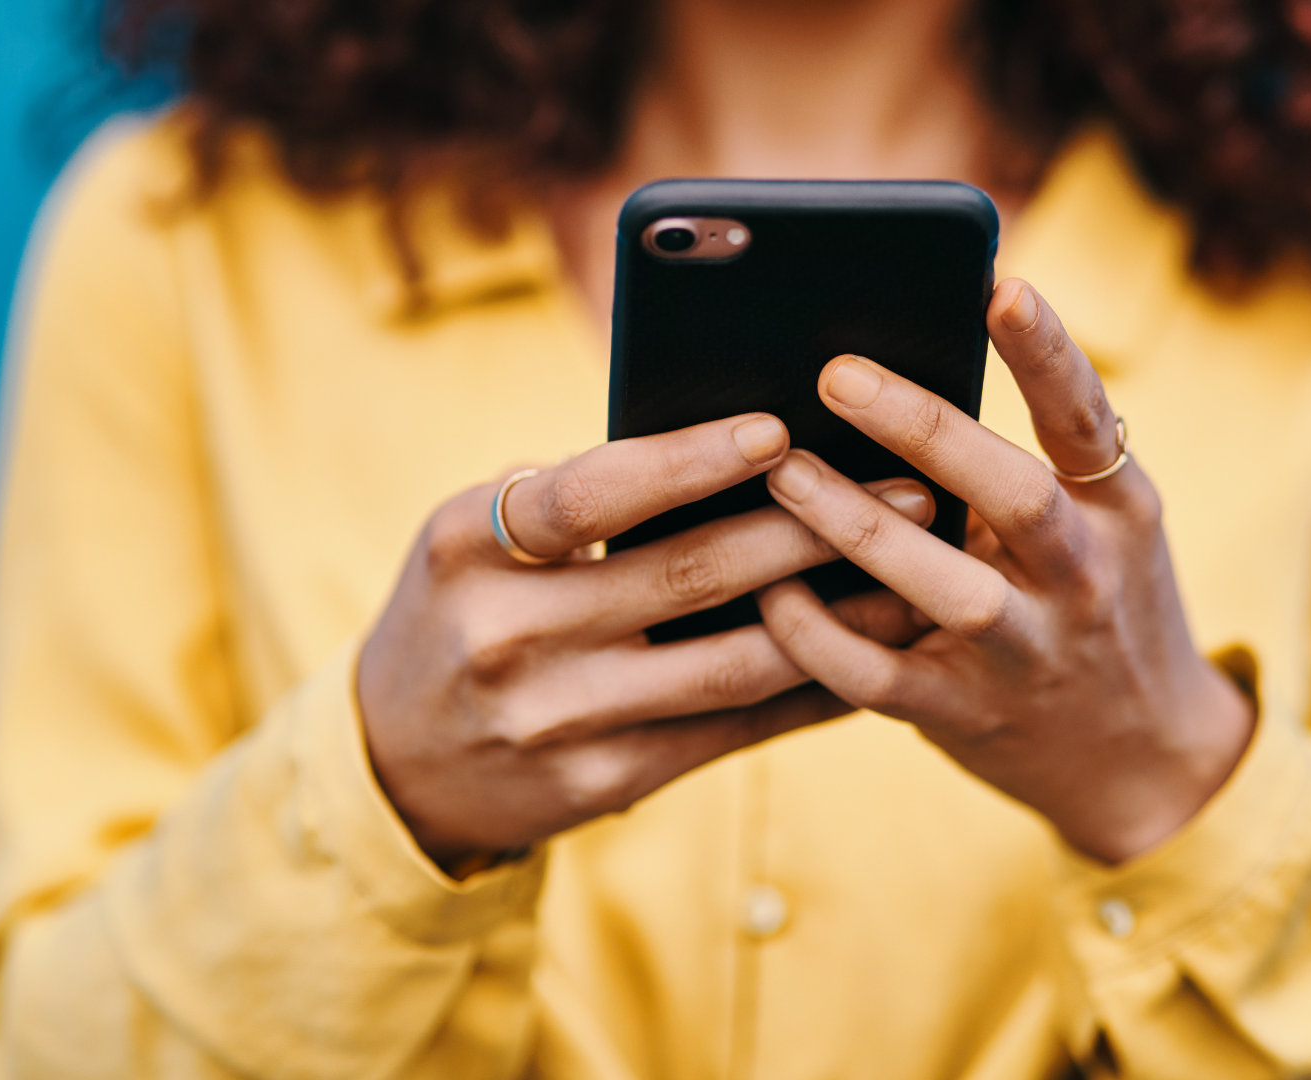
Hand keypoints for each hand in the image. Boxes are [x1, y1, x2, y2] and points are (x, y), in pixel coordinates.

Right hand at [358, 413, 934, 865]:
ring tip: (914, 572)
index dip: (688, 460)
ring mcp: (556, 719)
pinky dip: (806, 690)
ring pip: (729, 662)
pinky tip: (868, 654)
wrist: (396, 762)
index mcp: (468, 547)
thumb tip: (734, 449)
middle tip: (907, 487)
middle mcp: (507, 635)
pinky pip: (729, 729)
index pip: (589, 491)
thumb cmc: (461, 609)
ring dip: (837, 617)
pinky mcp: (603, 781)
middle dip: (809, 527)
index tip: (778, 428)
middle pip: (685, 574)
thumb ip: (569, 497)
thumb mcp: (472, 539)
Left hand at [756, 280, 1255, 864]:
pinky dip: (818, 635)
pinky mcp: (967, 714)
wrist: (1143, 758)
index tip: (1001, 285)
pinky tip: (768, 592)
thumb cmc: (1094, 606)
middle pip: (1010, 492)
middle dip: (922, 428)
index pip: (1086, 418)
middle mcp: (1083, 576)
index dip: (1046, 352)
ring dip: (855, 526)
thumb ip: (1024, 464)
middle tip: (834, 373)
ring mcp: (1028, 651)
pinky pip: (878, 675)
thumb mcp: (1098, 527)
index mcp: (1117, 509)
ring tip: (782, 471)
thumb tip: (897, 374)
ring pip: (943, 587)